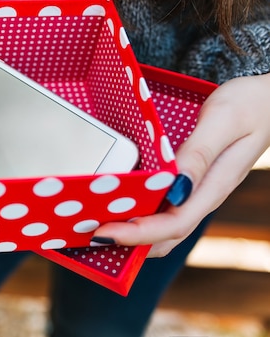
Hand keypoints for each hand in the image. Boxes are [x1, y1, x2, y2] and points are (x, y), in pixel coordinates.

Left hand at [92, 72, 269, 256]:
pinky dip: (138, 215)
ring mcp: (197, 191)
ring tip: (96, 229)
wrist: (269, 99)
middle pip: (166, 235)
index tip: (104, 231)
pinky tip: (117, 207)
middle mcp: (203, 195)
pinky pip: (163, 208)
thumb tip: (174, 188)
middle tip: (88, 235)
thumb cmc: (249, 105)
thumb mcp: (223, 122)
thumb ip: (199, 154)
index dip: (138, 233)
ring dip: (132, 234)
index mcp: (213, 185)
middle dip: (128, 242)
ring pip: (164, 226)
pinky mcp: (190, 183)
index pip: (174, 223)